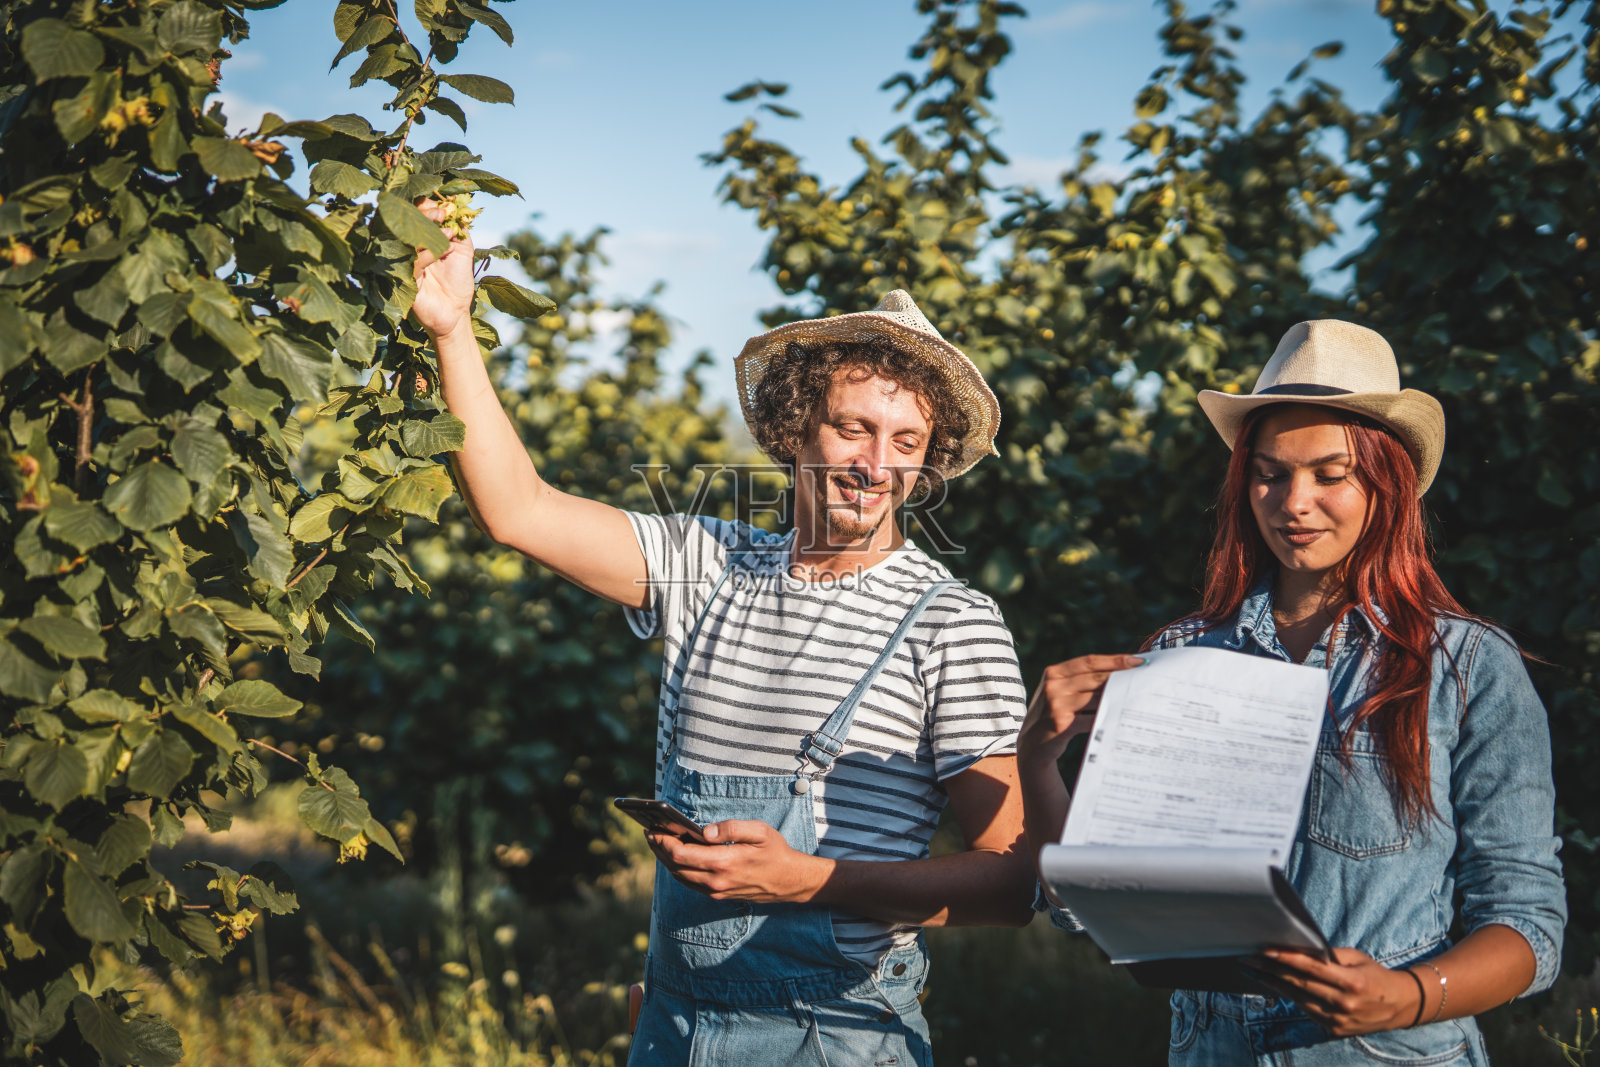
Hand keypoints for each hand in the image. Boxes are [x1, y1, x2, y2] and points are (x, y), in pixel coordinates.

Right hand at [410, 198, 475, 338]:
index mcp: (420, 240)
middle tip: (440, 212)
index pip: (416, 216)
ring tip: (445, 227)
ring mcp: (404, 263)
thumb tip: (454, 205)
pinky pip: (413, 261)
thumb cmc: (457, 281)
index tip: (444, 206)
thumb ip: (458, 229)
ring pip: (407, 239)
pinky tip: (445, 250)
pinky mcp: (405, 279)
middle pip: (407, 223)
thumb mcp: (462, 250)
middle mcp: (408, 249)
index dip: (426, 206)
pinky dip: (429, 253)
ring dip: (426, 229)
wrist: (455, 311)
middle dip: (424, 213)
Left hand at [647, 819, 828, 903]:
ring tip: (658, 842)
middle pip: (675, 866)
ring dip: (666, 860)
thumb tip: (705, 831)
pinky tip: (675, 856)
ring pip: (680, 876)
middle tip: (649, 833)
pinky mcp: (718, 894)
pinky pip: (690, 883)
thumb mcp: (759, 831)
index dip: (663, 841)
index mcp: (723, 862)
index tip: (653, 828)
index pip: (681, 854)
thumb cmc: (775, 852)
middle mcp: (716, 881)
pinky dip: (678, 869)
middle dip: (659, 849)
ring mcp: (716, 890)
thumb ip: (731, 828)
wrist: (789, 881)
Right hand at [1017, 654, 1142, 769]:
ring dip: (1118, 697)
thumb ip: (1081, 682)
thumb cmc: (1054, 715)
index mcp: (1054, 673)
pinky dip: (1108, 717)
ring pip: (1096, 697)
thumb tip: (1120, 674)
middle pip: (1095, 678)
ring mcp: (1056, 704)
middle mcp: (1053, 686)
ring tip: (1138, 696)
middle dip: (1121, 677)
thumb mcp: (1060, 692)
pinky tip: (1122, 716)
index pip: (1089, 661)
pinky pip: (1092, 718)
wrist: (1032, 745)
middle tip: (1144, 677)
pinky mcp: (1062, 723)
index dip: (1114, 660)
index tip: (1137, 661)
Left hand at [1247, 947, 1422, 1035]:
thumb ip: (1329, 955)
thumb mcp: (1357, 958)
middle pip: (1298, 984)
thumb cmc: (1375, 975)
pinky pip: (1305, 1010)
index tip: (1263, 950)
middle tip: (1248, 959)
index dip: (1284, 959)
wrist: (1400, 1006)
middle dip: (1270, 971)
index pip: (1310, 968)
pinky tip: (1274, 985)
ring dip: (1273, 984)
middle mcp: (1343, 1004)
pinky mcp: (1333, 1029)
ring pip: (1297, 999)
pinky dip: (1289, 996)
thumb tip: (1299, 948)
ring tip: (1254, 971)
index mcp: (1351, 983)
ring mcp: (1337, 1020)